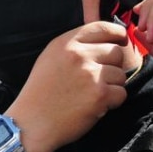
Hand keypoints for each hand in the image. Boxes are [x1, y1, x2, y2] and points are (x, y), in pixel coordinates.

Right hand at [6, 21, 133, 151]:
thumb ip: (74, 46)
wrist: (31, 123)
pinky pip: (121, 93)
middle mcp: (79, 55)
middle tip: (98, 80)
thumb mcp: (50, 58)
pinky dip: (112, 102)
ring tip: (92, 95)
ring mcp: (90, 74)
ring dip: (112, 86)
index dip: (118, 34)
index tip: (121, 42)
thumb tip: (105, 41)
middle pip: (116, 52)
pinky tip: (95, 106)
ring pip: (121, 74)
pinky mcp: (99, 94)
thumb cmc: (39, 94)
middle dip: (113, 66)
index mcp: (66, 43)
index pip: (103, 27)